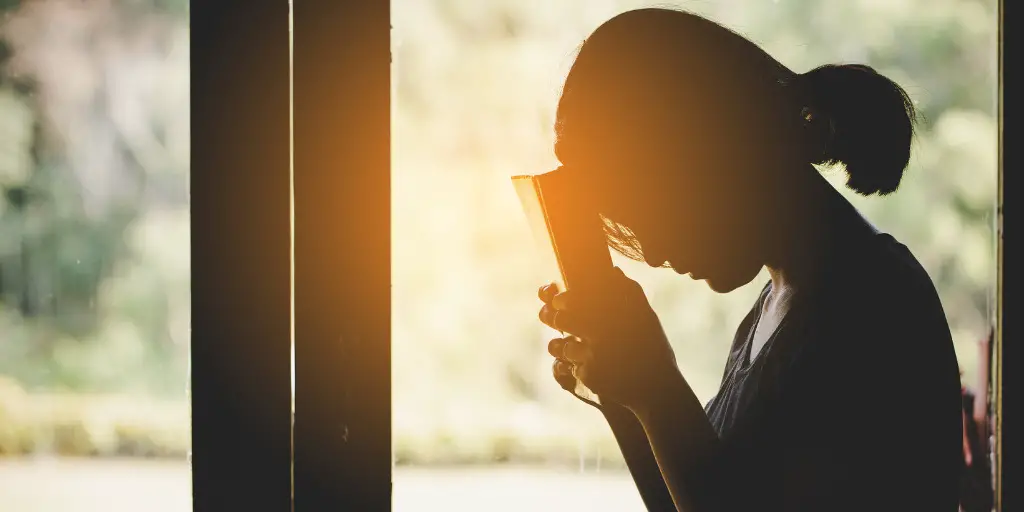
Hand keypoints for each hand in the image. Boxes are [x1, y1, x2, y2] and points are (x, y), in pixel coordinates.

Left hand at [538, 267, 679, 411]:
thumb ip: (628, 292)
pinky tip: (601, 371)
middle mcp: (604, 328)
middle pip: (561, 320)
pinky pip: (573, 369)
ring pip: (566, 346)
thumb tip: (612, 270)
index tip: (559, 301)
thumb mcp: (646, 317)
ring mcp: (596, 353)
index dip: (561, 300)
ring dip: (572, 350)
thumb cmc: (652, 349)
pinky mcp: (590, 375)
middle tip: (558, 320)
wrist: (658, 388)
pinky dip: (582, 370)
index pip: (572, 298)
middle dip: (556, 320)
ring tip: (589, 352)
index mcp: (616, 310)